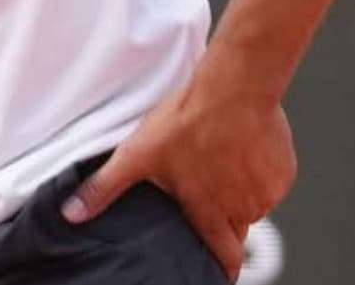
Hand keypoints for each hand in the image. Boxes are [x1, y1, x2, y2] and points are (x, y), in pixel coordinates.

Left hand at [61, 84, 296, 280]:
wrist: (234, 87)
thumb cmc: (186, 122)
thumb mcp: (137, 155)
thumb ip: (105, 189)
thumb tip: (71, 215)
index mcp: (209, 213)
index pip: (224, 258)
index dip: (221, 267)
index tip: (219, 271)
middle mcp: (243, 210)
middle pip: (236, 229)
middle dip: (224, 220)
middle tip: (208, 195)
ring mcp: (267, 192)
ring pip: (252, 201)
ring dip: (238, 189)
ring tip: (216, 158)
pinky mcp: (284, 171)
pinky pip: (271, 179)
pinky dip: (257, 169)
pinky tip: (238, 145)